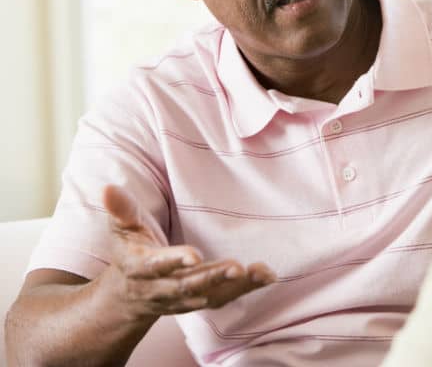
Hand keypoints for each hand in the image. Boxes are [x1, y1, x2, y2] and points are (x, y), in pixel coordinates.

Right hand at [102, 184, 274, 320]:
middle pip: (187, 286)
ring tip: (260, 272)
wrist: (129, 295)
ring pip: (210, 295)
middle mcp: (161, 288)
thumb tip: (108, 188)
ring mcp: (182, 298)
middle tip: (236, 267)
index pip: (157, 266)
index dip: (175, 261)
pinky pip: (225, 297)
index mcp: (140, 268)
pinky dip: (247, 288)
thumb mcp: (121, 229)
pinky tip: (266, 276)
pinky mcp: (201, 300)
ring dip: (236, 285)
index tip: (195, 255)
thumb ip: (120, 209)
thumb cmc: (130, 251)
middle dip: (212, 277)